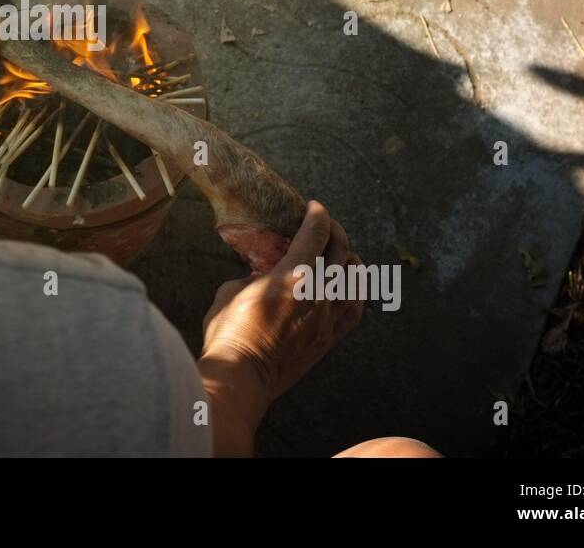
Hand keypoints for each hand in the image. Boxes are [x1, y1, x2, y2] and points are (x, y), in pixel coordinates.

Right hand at [197, 201, 362, 454]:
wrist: (241, 376)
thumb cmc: (229, 332)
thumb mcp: (230, 290)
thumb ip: (252, 276)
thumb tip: (261, 274)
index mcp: (292, 275)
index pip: (316, 233)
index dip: (318, 214)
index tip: (314, 207)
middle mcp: (317, 292)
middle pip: (340, 250)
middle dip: (334, 231)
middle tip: (325, 226)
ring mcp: (327, 318)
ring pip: (354, 278)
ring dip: (349, 259)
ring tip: (340, 254)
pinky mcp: (328, 339)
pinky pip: (354, 311)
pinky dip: (355, 292)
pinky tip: (347, 287)